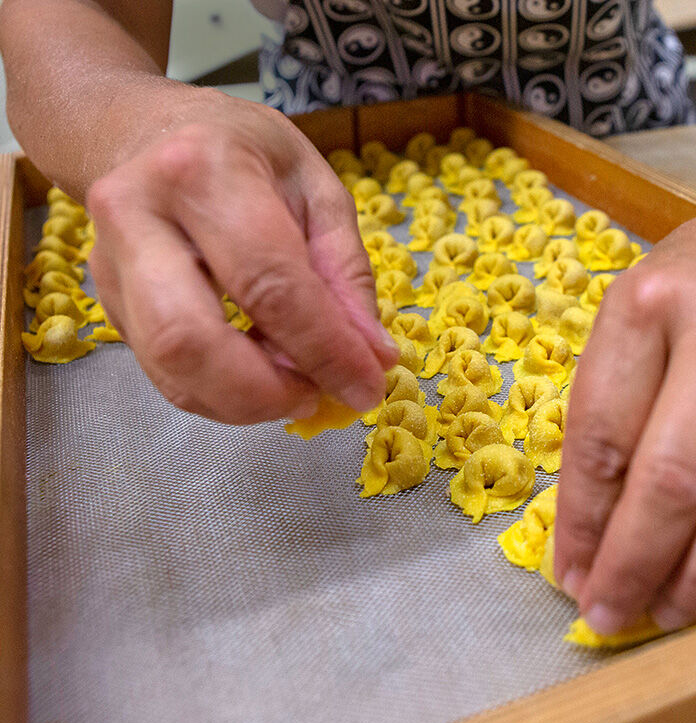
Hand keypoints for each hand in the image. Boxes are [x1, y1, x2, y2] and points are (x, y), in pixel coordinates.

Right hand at [86, 90, 396, 423]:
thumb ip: (347, 273)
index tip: (366, 386)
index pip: (268, 283)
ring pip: (168, 367)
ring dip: (243, 401)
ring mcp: (109, 264)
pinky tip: (260, 375)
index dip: (323, 349)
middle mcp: (138, 215)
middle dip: (263, 391)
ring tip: (295, 384)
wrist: (146, 129)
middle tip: (317, 395)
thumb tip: (372, 357)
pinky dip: (221, 394)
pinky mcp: (105, 303)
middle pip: (189, 338)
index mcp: (204, 172)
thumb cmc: (244, 154)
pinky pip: (164, 373)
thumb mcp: (317, 189)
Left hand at [555, 200, 695, 633]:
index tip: (568, 571)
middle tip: (605, 612)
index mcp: (646, 307)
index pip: (602, 436)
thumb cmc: (690, 279)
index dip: (583, 519)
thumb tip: (588, 526)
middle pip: (671, 478)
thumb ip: (607, 412)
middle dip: (633, 563)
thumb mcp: (626, 319)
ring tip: (660, 613)